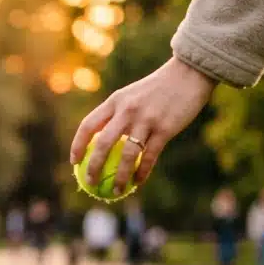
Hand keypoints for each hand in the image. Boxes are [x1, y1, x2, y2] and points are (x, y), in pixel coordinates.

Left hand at [70, 57, 215, 194]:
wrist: (188, 73)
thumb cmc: (159, 88)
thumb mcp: (132, 95)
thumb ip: (118, 113)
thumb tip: (103, 139)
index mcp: (115, 101)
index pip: (88, 125)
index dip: (78, 145)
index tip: (74, 162)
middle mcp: (127, 110)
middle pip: (103, 144)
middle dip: (94, 166)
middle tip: (91, 182)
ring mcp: (146, 120)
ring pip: (126, 155)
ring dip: (120, 177)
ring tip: (116, 191)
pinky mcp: (165, 129)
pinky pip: (149, 156)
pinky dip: (142, 172)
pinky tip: (138, 182)